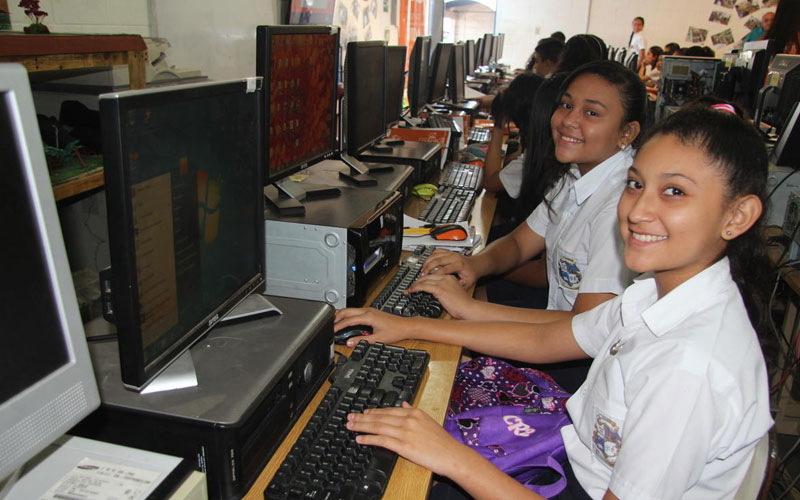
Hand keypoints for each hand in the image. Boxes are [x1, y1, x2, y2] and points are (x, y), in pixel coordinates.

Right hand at [334, 307, 415, 346]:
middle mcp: (368, 311)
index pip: (348, 320)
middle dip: (336, 317)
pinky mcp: (371, 312)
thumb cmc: (395, 331)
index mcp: (368, 316)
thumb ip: (362, 341)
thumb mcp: (377, 339)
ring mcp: (369, 310)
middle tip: (329, 324)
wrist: (405, 326)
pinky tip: (346, 321)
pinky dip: (348, 315)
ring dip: (342, 315)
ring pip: (351, 310)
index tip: (332, 330)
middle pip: (347, 311)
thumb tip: (350, 342)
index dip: (338, 325)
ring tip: (334, 323)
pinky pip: (356, 312)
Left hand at [347, 402, 465, 477]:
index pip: (388, 410)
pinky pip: (381, 440)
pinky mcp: (403, 445)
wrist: (451, 455)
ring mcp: (405, 432)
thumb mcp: (428, 420)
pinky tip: (360, 439)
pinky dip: (368, 439)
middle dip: (362, 417)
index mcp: (414, 412)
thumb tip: (404, 404)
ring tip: (350, 426)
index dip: (373, 411)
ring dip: (361, 426)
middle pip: (380, 417)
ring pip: (378, 427)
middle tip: (349, 417)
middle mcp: (408, 419)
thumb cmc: (442, 441)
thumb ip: (413, 411)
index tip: (363, 412)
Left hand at [407, 274, 475, 319]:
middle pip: (427, 276)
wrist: (469, 308)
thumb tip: (434, 294)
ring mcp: (443, 283)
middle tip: (411, 286)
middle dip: (417, 281)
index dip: (423, 279)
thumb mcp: (452, 294)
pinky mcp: (440, 289)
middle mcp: (446, 278)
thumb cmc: (463, 305)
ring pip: (424, 280)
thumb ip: (443, 291)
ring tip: (409, 289)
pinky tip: (412, 291)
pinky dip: (416, 288)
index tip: (418, 283)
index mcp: (450, 278)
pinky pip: (424, 286)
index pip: (433, 275)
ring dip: (414, 285)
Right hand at [420, 249, 479, 287]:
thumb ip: (458, 286)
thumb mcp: (468, 283)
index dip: (435, 275)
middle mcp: (455, 257)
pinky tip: (426, 262)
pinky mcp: (448, 252)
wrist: (476, 265)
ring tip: (422, 269)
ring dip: (427, 261)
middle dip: (428, 267)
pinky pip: (437, 251)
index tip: (429, 280)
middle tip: (422, 274)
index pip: (445, 269)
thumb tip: (449, 289)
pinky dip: (430, 256)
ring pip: (436, 254)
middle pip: (438, 260)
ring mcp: (451, 253)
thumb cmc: (471, 274)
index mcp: (460, 265)